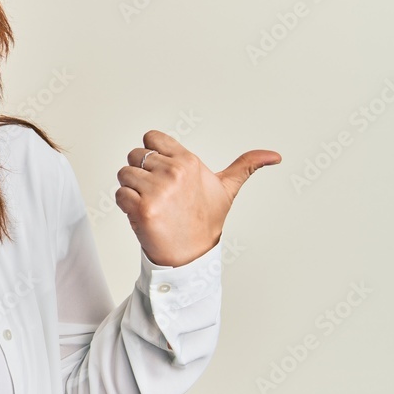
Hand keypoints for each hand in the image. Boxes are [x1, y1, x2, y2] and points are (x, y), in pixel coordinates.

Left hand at [115, 130, 281, 266]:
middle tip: (157, 193)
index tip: (161, 172)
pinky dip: (124, 204)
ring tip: (151, 204)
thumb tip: (275, 155)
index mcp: (188, 162)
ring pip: (124, 174)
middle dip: (140, 173)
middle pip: (134, 155)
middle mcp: (173, 172)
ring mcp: (157, 190)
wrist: (191, 255)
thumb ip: (246, 166)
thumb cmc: (205, 220)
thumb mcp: (227, 190)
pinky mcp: (141, 208)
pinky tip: (141, 214)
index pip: (151, 138)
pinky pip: (118, 194)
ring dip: (131, 189)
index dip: (151, 154)